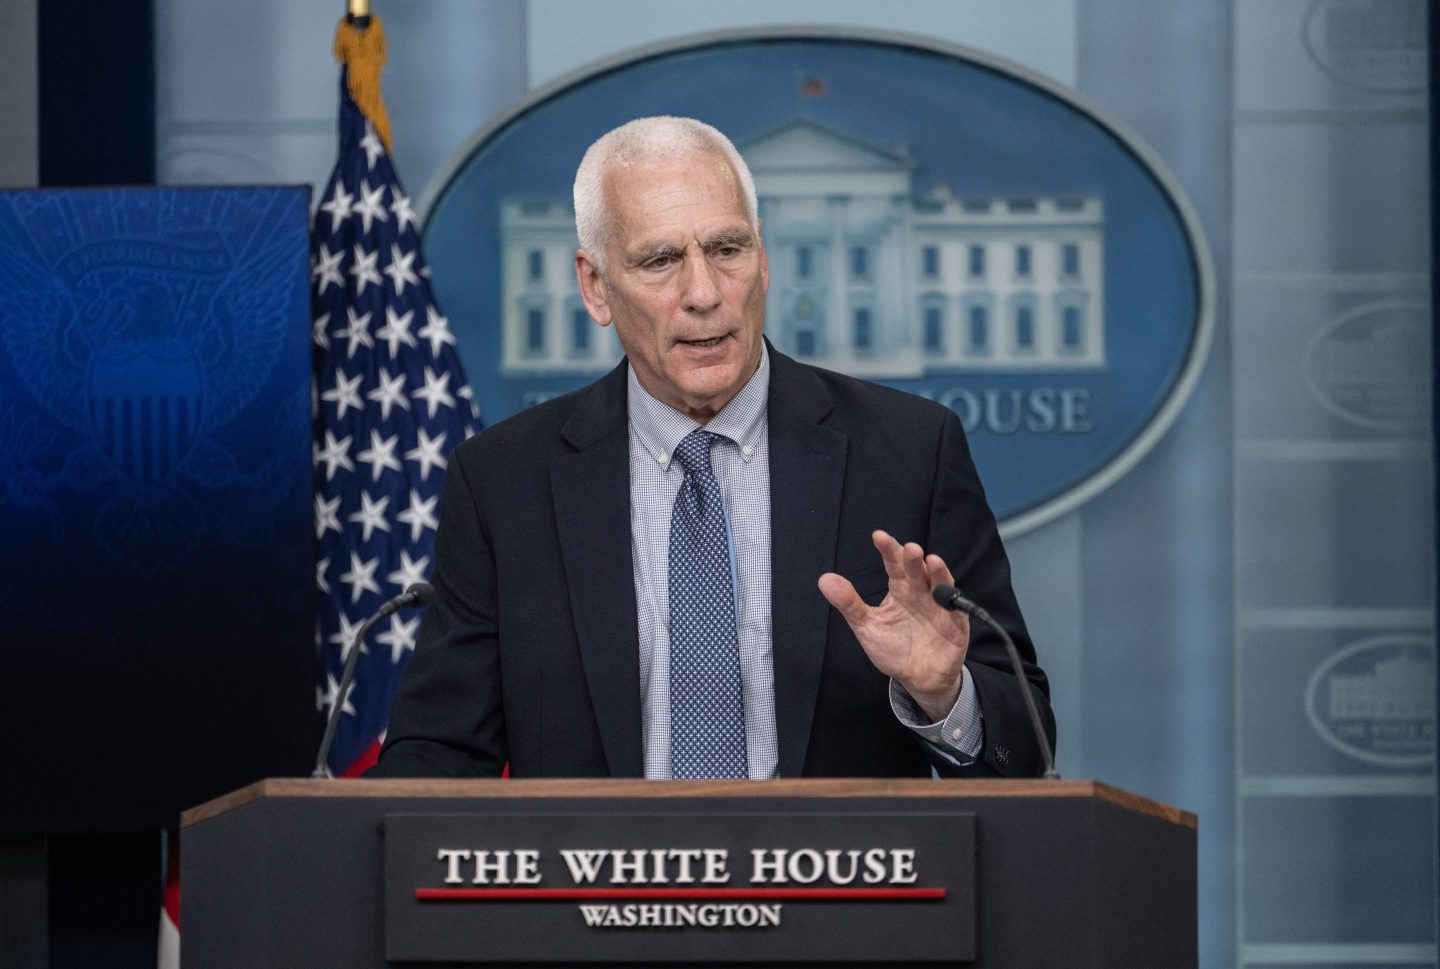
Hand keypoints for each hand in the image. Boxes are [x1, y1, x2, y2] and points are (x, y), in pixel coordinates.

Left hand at [818, 530, 969, 722]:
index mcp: (900, 589)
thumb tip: (824, 579)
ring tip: (929, 559)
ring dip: (936, 571)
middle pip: (916, 570)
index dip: (888, 550)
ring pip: (939, 582)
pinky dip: (952, 598)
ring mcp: (939, 606)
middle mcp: (920, 592)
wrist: (918, 678)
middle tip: (908, 548)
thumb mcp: (867, 626)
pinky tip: (945, 590)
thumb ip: (849, 603)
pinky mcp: (955, 623)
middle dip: (912, 558)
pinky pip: (956, 607)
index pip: (893, 565)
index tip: (878, 536)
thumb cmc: (893, 649)